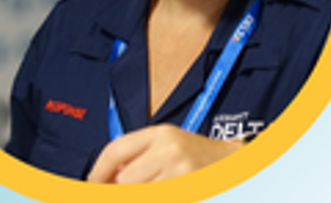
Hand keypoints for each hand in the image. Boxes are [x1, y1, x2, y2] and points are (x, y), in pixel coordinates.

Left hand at [86, 124, 243, 183]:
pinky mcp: (192, 188)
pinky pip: (159, 196)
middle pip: (125, 179)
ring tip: (157, 186)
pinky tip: (168, 189)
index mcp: (161, 134)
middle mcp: (170, 149)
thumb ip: (137, 157)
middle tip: (127, 189)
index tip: (92, 184)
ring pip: (139, 193)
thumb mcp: (166, 145)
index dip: (98, 171)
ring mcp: (183, 171)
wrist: (238, 164)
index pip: (115, 150)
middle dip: (121, 190)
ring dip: (142, 193)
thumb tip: (103, 180)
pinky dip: (157, 195)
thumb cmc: (198, 157)